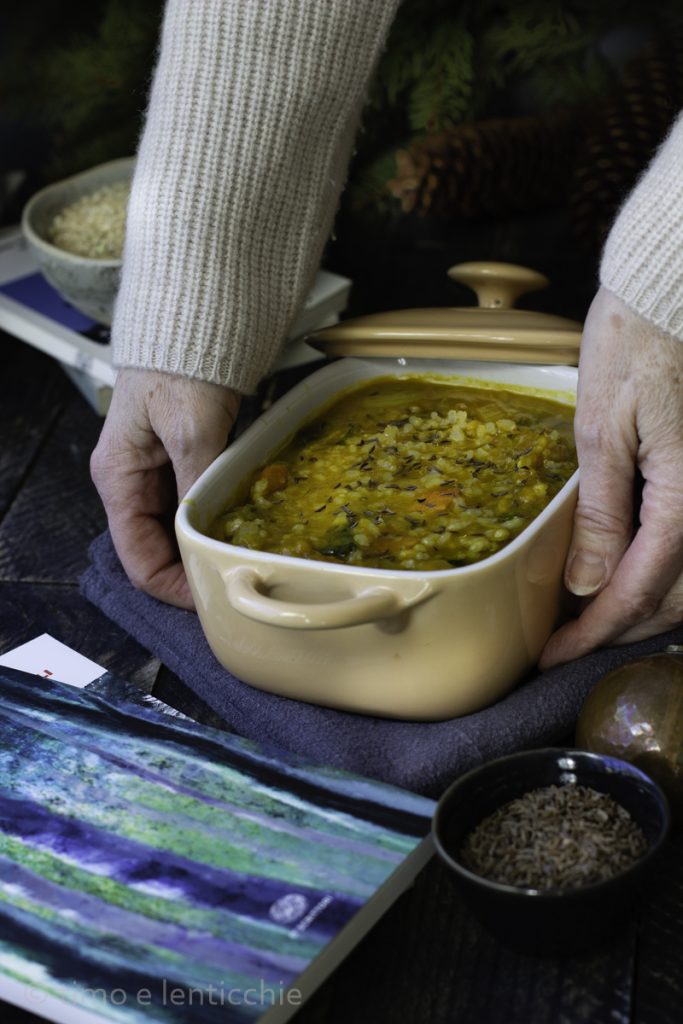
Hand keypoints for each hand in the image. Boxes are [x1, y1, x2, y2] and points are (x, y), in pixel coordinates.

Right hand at [91, 368, 239, 608]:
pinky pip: (196, 505)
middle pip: (157, 549)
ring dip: (205, 548)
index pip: (138, 558)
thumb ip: (196, 487)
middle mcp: (132, 481)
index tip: (213, 596)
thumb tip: (207, 537)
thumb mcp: (191, 431)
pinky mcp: (183, 460)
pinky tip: (241, 530)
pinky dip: (216, 522)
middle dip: (191, 572)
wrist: (196, 318)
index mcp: (118, 479)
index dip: (173, 586)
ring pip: (178, 531)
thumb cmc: (182, 365)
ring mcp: (158, 472)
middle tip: (233, 583)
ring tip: (241, 562)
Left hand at [540, 286, 682, 667]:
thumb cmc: (635, 344)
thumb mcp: (601, 431)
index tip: (554, 653)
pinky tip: (623, 570)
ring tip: (588, 615)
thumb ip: (601, 514)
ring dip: (642, 606)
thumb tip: (585, 584)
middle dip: (618, 626)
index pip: (640, 588)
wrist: (670, 291)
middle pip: (674, 597)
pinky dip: (660, 571)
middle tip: (564, 639)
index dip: (595, 630)